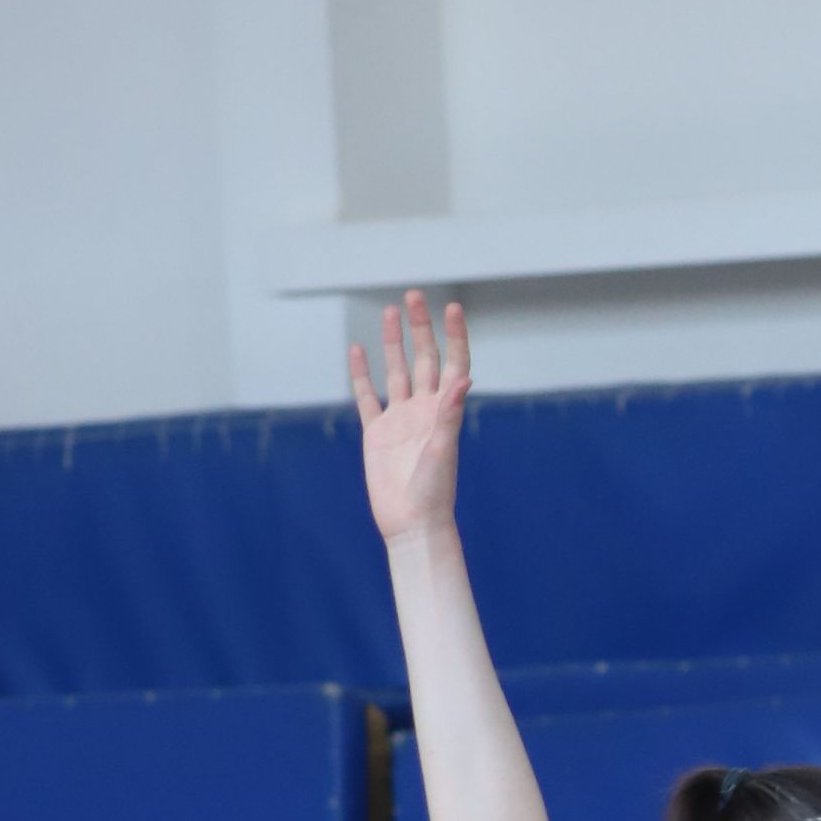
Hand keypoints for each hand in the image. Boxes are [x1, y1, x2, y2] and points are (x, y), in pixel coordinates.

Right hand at [350, 290, 471, 542]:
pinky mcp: (377, 433)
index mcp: (445, 412)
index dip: (454, 336)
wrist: (411, 524)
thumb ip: (449, 413)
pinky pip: (367, 397)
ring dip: (393, 342)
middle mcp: (424, 410)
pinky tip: (357, 350)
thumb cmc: (433, 492)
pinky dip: (362, 374)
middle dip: (420, 328)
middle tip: (414, 295)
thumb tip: (463, 378)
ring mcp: (400, 420)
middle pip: (423, 359)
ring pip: (396, 371)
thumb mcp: (442, 449)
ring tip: (390, 311)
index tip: (452, 307)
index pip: (452, 364)